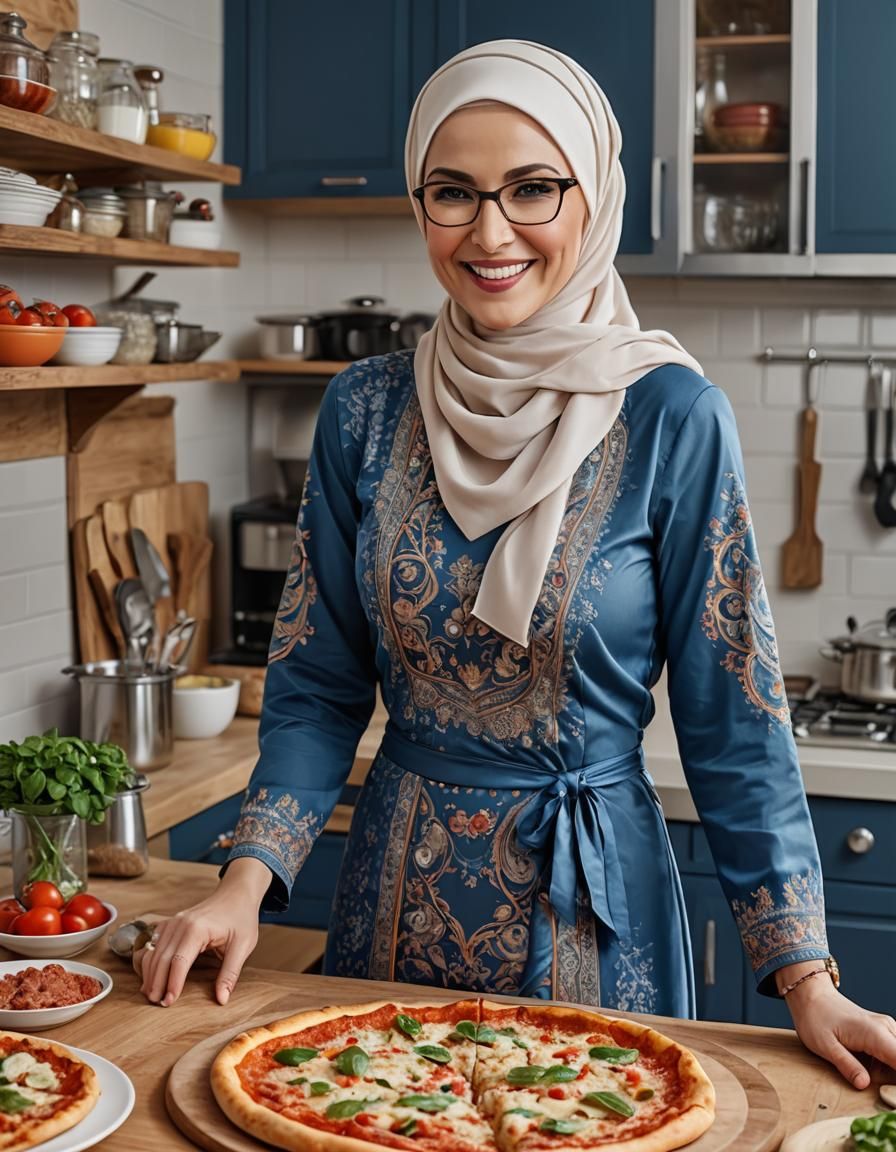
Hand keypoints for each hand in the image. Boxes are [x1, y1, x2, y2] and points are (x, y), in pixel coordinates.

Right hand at [138, 857, 270, 1006]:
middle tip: (156, 1004)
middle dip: (156, 983)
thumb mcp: (243, 945)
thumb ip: (230, 973)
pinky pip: (155, 944)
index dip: (172, 984)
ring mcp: (173, 922)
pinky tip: (150, 977)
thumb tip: (222, 999)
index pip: (179, 961)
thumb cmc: (241, 918)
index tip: (169, 1002)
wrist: (236, 893)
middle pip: (161, 958)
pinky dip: (150, 961)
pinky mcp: (171, 923)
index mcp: (198, 929)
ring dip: (150, 974)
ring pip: (154, 951)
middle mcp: (181, 923)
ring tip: (152, 995)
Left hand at [784, 969, 895, 1087]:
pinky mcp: (885, 1031)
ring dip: (893, 1075)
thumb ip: (847, 1065)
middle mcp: (887, 1028)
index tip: (892, 1097)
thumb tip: (864, 1084)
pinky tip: (875, 1073)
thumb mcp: (825, 1046)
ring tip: (877, 1084)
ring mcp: (888, 1028)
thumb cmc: (816, 1018)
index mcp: (875, 1034)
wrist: (812, 996)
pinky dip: (891, 1065)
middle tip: (882, 1094)